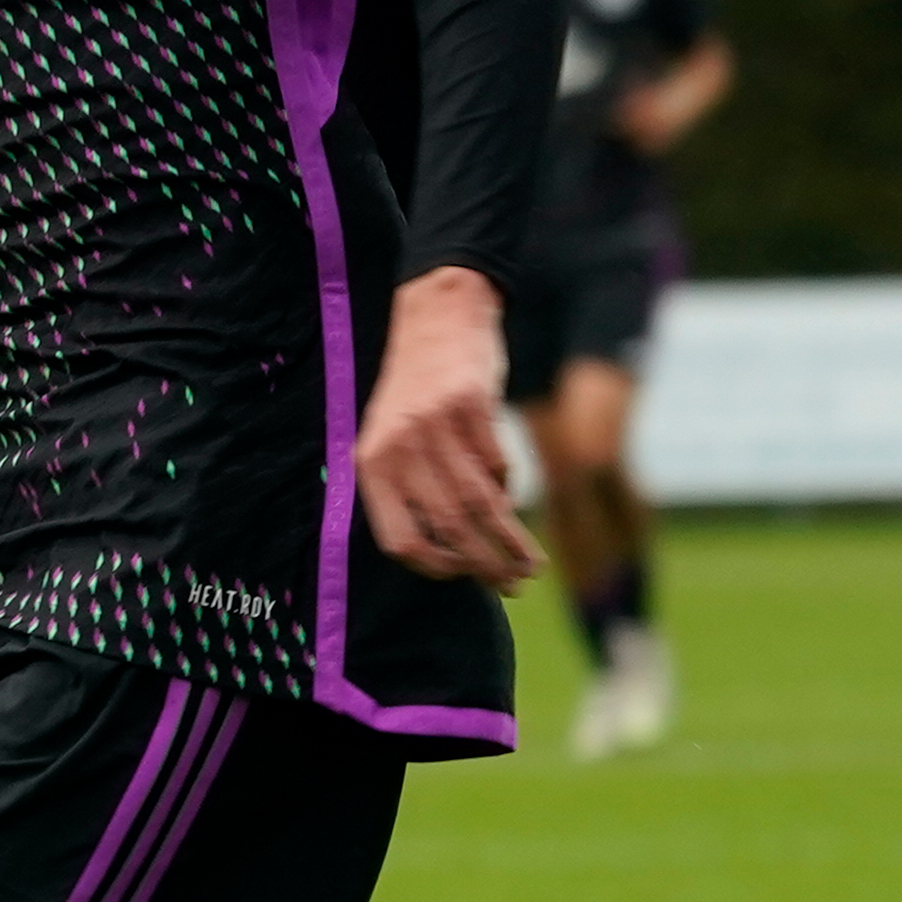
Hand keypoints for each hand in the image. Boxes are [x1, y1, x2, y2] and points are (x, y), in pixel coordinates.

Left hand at [355, 267, 539, 587]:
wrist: (437, 316)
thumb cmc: (416, 391)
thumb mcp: (390, 438)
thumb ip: (412, 490)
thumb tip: (456, 554)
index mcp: (371, 464)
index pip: (400, 540)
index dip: (435, 568)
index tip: (462, 576)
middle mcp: (399, 447)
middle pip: (448, 526)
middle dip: (485, 564)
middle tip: (512, 585)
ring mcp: (436, 425)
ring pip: (480, 501)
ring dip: (510, 541)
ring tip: (530, 564)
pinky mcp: (471, 404)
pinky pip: (498, 462)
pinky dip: (508, 486)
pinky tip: (514, 501)